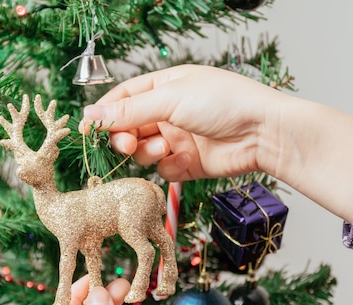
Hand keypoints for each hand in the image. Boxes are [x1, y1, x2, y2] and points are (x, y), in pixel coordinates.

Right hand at [79, 64, 289, 181]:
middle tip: (125, 144)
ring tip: (165, 147)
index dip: (104, 114)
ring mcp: (179, 139)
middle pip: (129, 128)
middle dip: (123, 137)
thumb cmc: (223, 102)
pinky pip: (165, 169)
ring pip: (144, 151)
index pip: (123, 99)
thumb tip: (91, 115)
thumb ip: (129, 111)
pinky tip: (185, 160)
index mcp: (165, 87)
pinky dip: (170, 167)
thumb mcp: (171, 99)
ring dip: (147, 152)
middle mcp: (169, 113)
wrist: (263, 132)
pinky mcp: (190, 163)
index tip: (88, 129)